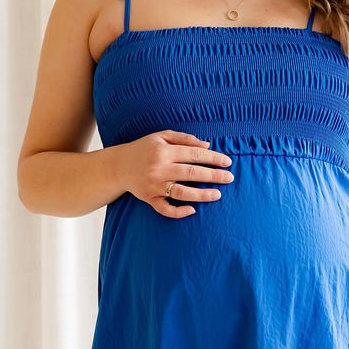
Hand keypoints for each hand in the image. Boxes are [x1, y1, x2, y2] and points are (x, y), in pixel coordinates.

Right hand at [115, 131, 234, 217]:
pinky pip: (165, 209)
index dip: (213, 158)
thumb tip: (207, 145)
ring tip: (217, 195)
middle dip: (213, 176)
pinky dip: (179, 212)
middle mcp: (159, 168)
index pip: (194, 154)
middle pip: (192, 173)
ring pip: (182, 193)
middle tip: (229, 178)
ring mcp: (154, 185)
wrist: (119, 165)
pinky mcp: (149, 199)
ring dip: (202, 195)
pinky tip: (193, 210)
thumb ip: (185, 139)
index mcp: (164, 151)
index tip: (228, 162)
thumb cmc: (144, 149)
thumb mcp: (161, 136)